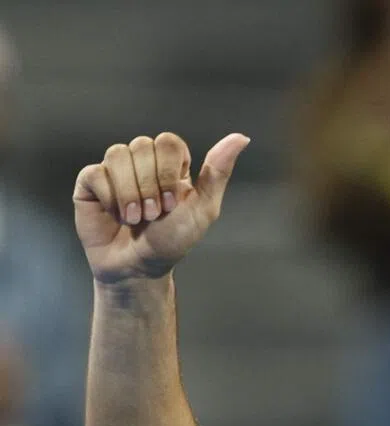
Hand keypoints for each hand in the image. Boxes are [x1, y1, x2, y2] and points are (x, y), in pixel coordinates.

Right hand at [73, 132, 249, 284]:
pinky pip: (95, 172)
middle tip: (154, 215)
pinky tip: (115, 215)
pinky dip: (109, 198)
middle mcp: (142, 163)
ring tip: (135, 219)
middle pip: (143, 145)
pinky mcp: (90, 182)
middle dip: (151, 186)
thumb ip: (218, 173)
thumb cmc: (172, 242)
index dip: (169, 171)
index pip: (168, 142)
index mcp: (170, 166)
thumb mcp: (203, 209)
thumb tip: (242, 137)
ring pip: (117, 154)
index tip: (173, 204)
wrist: (139, 268)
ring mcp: (115, 170)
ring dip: (130, 194)